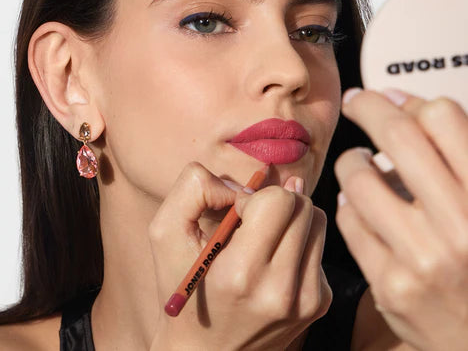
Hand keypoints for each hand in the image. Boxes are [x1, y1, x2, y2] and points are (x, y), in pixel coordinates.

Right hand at [148, 162, 330, 349]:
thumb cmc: (183, 286)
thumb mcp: (166, 232)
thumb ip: (194, 188)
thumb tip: (249, 183)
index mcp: (241, 273)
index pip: (279, 201)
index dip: (255, 196)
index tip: (236, 215)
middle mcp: (281, 291)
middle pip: (304, 206)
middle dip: (276, 202)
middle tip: (251, 221)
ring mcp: (307, 300)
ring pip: (318, 221)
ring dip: (291, 218)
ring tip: (263, 238)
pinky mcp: (320, 303)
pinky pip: (319, 246)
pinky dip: (297, 242)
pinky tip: (273, 260)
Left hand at [335, 88, 467, 350]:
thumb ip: (453, 149)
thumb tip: (397, 100)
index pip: (443, 118)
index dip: (407, 101)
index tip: (387, 98)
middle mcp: (463, 226)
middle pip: (398, 136)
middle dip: (367, 108)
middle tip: (355, 102)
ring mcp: (423, 259)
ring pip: (360, 179)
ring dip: (352, 161)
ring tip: (360, 163)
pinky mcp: (391, 287)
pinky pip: (349, 222)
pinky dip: (348, 204)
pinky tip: (359, 205)